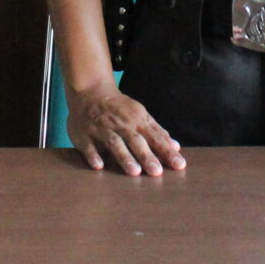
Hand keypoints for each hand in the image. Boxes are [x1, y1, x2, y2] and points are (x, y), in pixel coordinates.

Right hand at [68, 83, 185, 175]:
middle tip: (156, 172)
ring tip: (134, 172)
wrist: (90, 91)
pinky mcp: (85, 134)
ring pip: (114, 143)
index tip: (179, 165)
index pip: (155, 137)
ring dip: (124, 157)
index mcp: (137, 120)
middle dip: (146, 156)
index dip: (167, 151)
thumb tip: (175, 147)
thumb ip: (157, 132)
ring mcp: (102, 129)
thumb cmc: (119, 108)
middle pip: (136, 141)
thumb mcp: (140, 115)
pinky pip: (89, 146)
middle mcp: (121, 124)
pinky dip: (93, 155)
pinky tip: (98, 166)